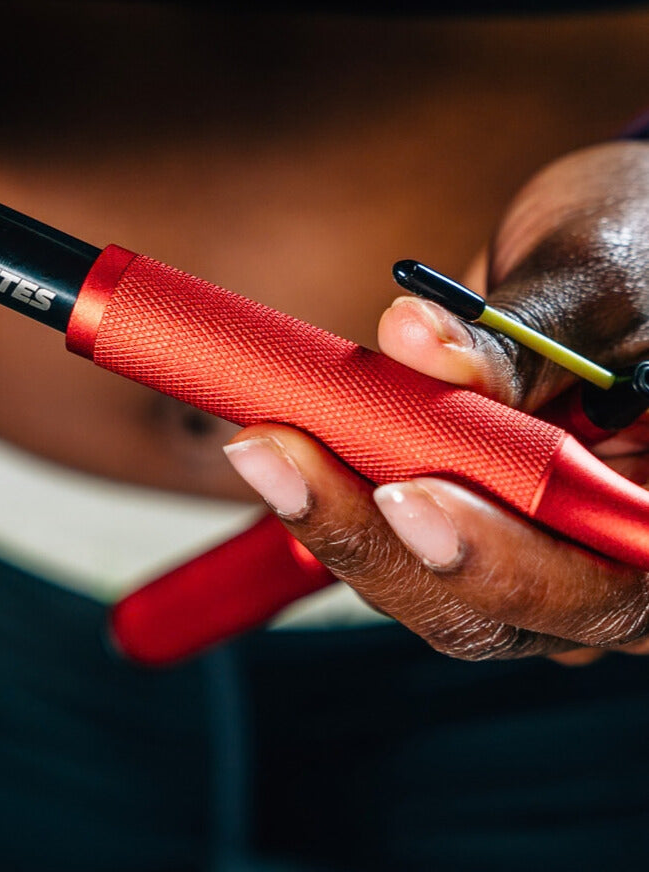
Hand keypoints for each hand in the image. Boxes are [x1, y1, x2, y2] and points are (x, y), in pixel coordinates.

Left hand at [224, 141, 648, 659]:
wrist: (617, 266)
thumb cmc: (642, 259)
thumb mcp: (601, 277)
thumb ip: (518, 335)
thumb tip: (416, 346)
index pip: (612, 584)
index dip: (505, 562)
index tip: (406, 497)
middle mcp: (617, 569)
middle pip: (495, 612)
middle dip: (375, 536)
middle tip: (276, 451)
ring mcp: (541, 566)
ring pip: (426, 592)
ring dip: (333, 518)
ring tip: (261, 440)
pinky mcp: (471, 540)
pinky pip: (393, 550)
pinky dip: (333, 502)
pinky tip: (277, 451)